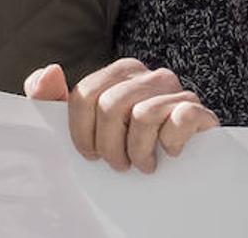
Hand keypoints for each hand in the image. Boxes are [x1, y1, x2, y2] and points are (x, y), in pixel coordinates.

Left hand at [24, 59, 218, 173]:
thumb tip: (50, 70)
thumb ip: (51, 98)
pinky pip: (179, 118)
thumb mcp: (82, 125)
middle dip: (110, 146)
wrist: (180, 177)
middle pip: (111, 107)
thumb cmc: (126, 146)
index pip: (86, 94)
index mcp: (120, 73)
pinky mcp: (197, 110)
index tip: (90, 154)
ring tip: (143, 164)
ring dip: (139, 152)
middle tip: (119, 164)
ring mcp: (176, 91)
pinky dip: (170, 143)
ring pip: (143, 116)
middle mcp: (149, 75)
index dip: (82, 132)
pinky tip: (170, 153)